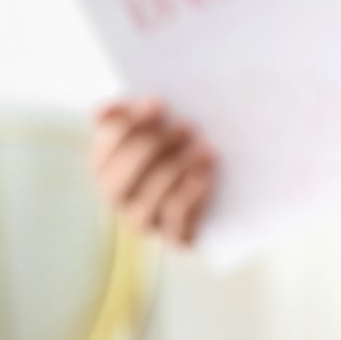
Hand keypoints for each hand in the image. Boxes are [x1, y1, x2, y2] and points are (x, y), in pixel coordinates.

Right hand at [90, 98, 216, 245]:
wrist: (235, 177)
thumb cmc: (192, 136)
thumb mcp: (170, 117)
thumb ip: (144, 108)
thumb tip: (104, 109)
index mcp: (106, 160)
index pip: (105, 145)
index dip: (127, 124)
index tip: (158, 103)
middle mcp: (117, 194)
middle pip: (117, 182)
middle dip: (152, 150)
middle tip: (188, 126)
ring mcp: (144, 219)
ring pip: (144, 208)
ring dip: (173, 174)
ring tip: (205, 148)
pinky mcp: (176, 236)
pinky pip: (176, 229)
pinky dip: (189, 200)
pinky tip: (206, 176)